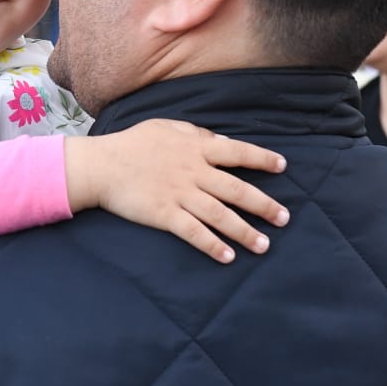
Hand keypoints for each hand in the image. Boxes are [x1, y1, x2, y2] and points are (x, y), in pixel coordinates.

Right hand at [64, 119, 288, 262]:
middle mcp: (193, 171)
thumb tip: (221, 142)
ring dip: (245, 231)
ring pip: (220, 215)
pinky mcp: (164, 214)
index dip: (262, 159)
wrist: (102, 165)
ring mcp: (179, 194)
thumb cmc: (133, 144)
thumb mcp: (166, 128)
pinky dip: (212, 245)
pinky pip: (194, 233)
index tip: (282, 167)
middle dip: (264, 205)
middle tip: (285, 218)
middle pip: (236, 189)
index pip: (237, 153)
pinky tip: (228, 257)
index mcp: (195, 148)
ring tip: (264, 245)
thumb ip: (195, 134)